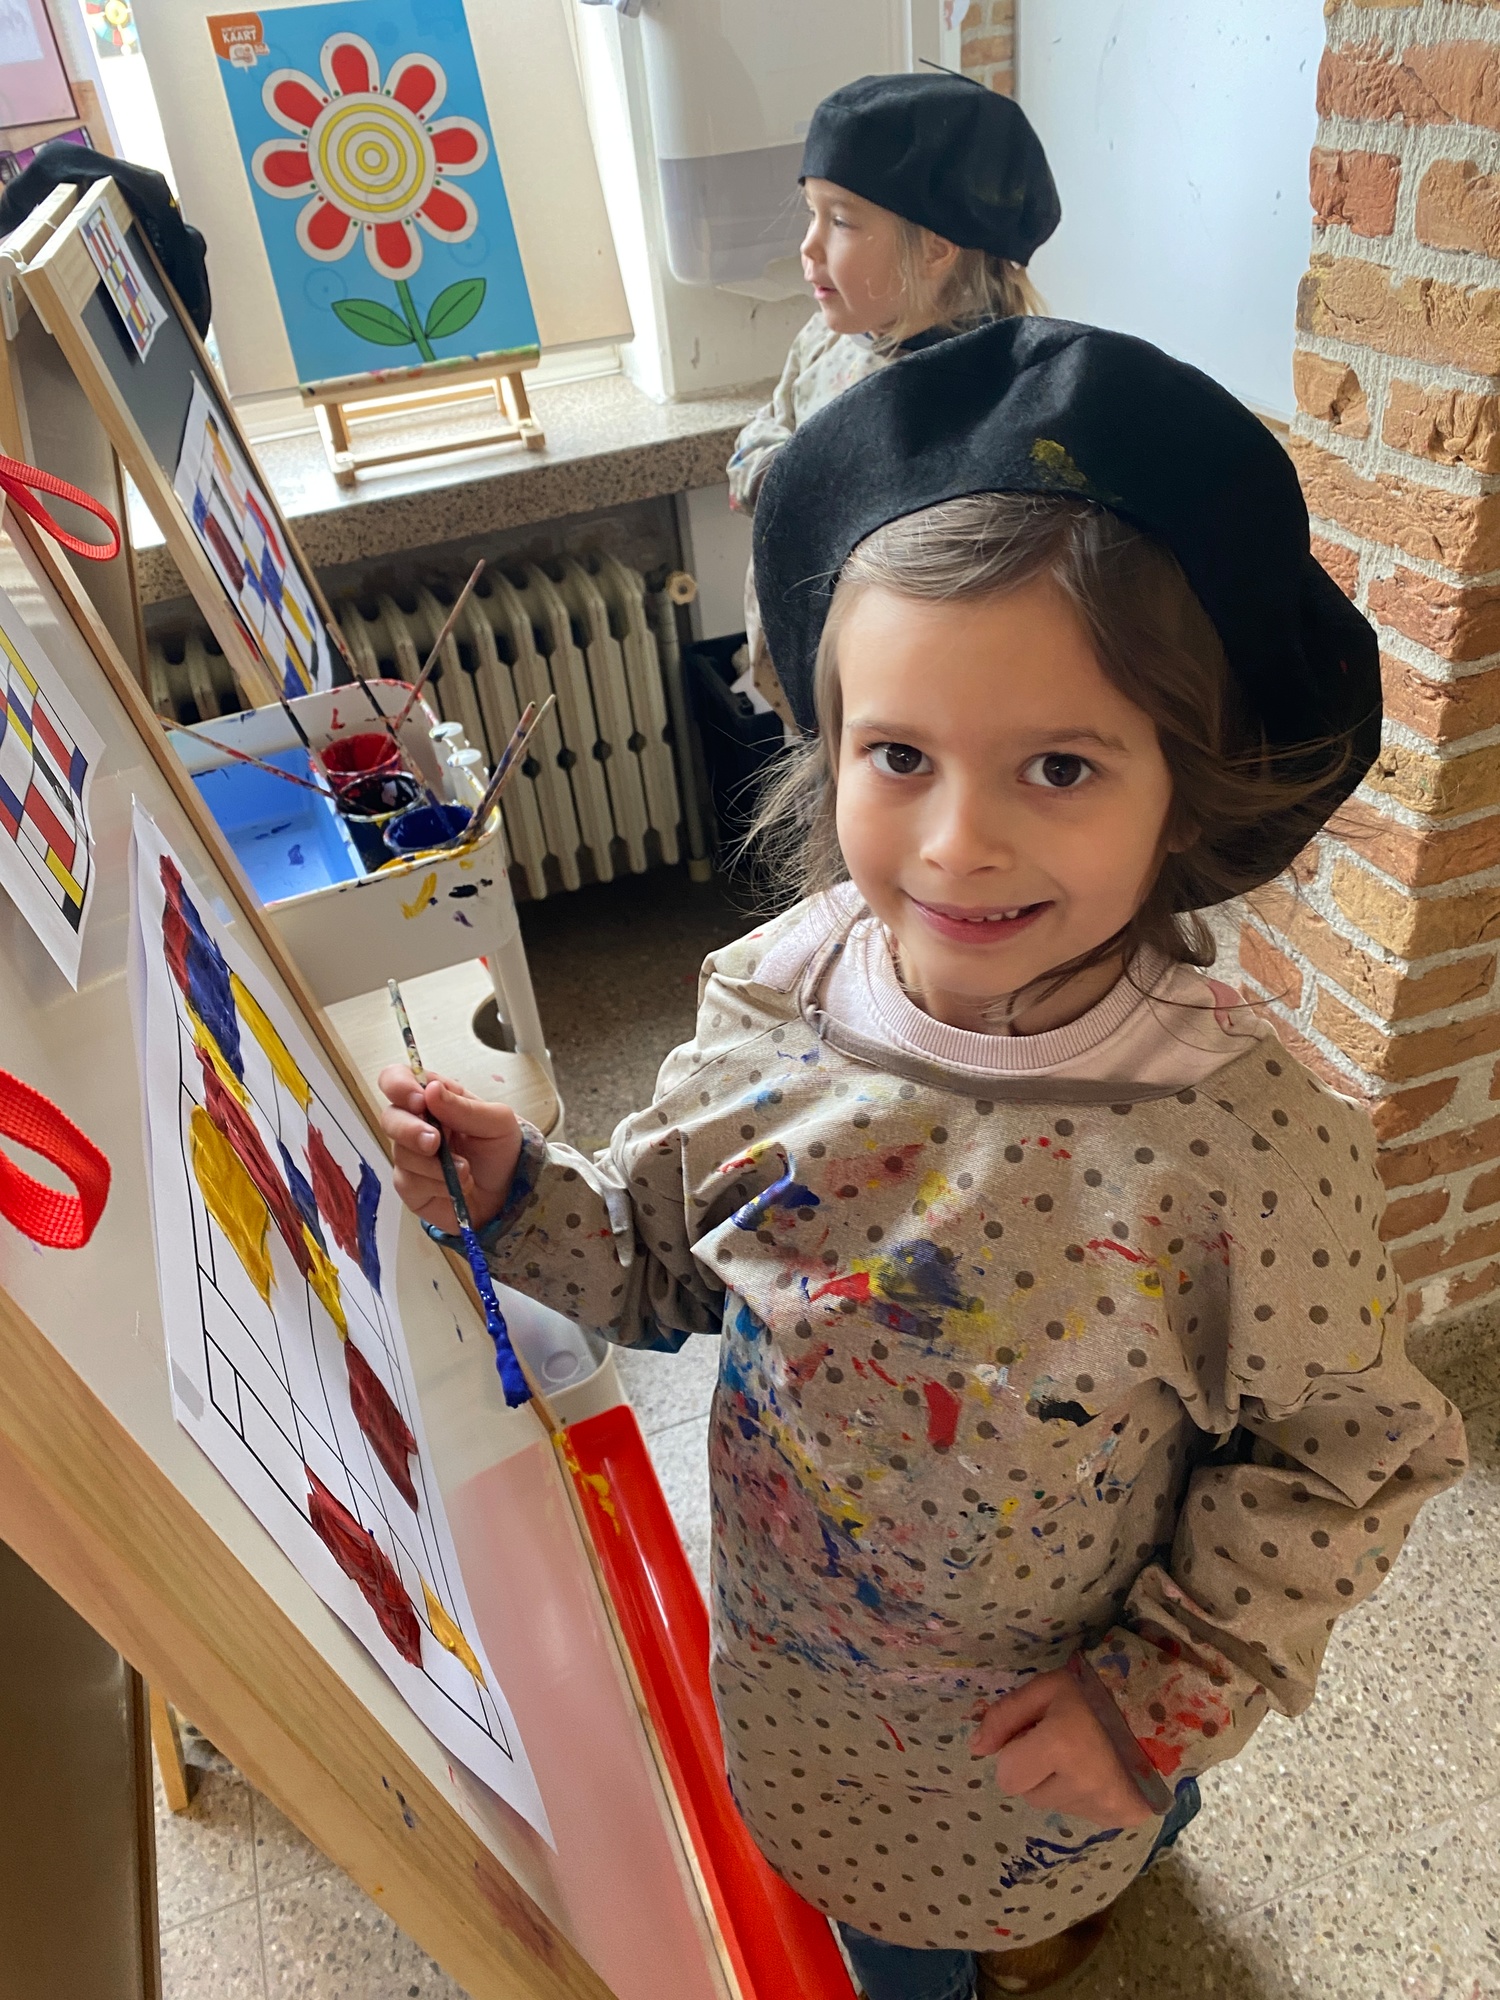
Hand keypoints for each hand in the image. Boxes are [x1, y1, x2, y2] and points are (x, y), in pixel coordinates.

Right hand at [377, 1066, 522, 1235]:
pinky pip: (409, 1182)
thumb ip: (464, 1107)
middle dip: (410, 1130)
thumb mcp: (497, 1122)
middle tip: (435, 1142)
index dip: (399, 1085)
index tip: (419, 1101)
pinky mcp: (409, 1184)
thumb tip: (431, 1090)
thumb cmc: (500, 1151)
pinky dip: (437, 1185)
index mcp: (434, 1098)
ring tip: (466, 1171)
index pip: (397, 1079)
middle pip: (389, 1117)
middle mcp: (416, 1123)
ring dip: (435, 1165)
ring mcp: (409, 1155)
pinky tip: (456, 1187)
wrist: (506, 1195)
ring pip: (400, 1153)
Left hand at [971, 1668, 1153, 1829]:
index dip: (1015, 1753)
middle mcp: (1082, 1785)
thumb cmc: (1096, 1692)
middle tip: (1062, 1742)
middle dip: (1035, 1770)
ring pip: (1055, 1806)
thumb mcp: (1045, 1689)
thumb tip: (975, 1748)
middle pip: (1029, 1794)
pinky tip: (1102, 1770)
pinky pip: (1081, 1814)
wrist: (1159, 1708)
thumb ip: (1005, 1716)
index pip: (1006, 1776)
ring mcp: (1105, 1807)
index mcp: (1060, 1747)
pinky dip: (1084, 1795)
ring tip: (1085, 1754)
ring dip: (1059, 1783)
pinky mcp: (1122, 1819)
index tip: (1036, 1734)